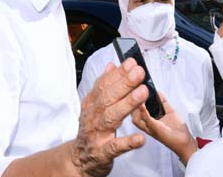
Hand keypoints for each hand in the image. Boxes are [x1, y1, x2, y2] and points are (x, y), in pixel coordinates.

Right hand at [72, 58, 148, 175]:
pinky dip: (128, 142)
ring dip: (127, 104)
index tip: (132, 62)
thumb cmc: (92, 130)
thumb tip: (111, 65)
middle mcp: (93, 117)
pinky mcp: (103, 153)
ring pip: (111, 117)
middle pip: (108, 98)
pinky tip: (140, 138)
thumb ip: (104, 86)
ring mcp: (97, 135)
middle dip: (125, 83)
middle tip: (139, 72)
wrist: (80, 160)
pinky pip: (115, 147)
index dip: (118, 73)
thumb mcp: (94, 106)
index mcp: (91, 104)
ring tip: (142, 93)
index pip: (104, 85)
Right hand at [132, 92, 197, 164]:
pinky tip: (142, 104)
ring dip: (136, 106)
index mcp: (149, 122)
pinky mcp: (155, 129)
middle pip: (133, 115)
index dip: (133, 101)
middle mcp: (147, 126)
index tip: (134, 90)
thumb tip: (158, 92)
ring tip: (136, 95)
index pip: (135, 111)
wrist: (185, 143)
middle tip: (133, 91)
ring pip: (136, 118)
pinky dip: (143, 111)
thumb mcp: (169, 112)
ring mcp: (150, 128)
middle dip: (131, 104)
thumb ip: (163, 102)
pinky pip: (147, 120)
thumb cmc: (177, 132)